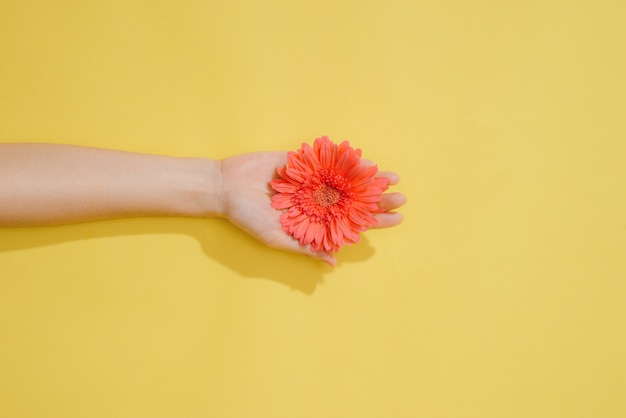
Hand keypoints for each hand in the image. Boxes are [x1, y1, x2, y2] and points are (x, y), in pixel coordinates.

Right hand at [219, 151, 405, 266]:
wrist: (225, 187)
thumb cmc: (248, 218)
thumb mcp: (277, 238)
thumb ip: (305, 247)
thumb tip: (333, 263)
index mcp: (316, 219)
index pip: (352, 221)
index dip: (375, 220)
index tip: (398, 219)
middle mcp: (318, 198)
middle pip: (355, 198)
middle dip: (378, 198)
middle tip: (401, 197)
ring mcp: (311, 178)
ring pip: (346, 177)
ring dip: (368, 176)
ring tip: (390, 176)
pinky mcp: (302, 160)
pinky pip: (326, 158)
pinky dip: (344, 157)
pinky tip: (362, 159)